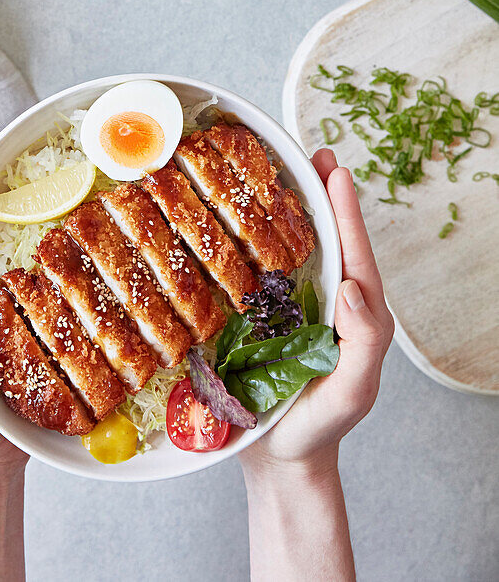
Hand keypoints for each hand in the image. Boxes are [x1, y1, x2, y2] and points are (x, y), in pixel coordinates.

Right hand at [241, 148, 394, 478]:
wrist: (279, 458)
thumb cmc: (319, 427)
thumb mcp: (353, 391)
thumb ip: (364, 342)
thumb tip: (353, 287)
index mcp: (358, 315)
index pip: (356, 254)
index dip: (346, 212)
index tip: (337, 172)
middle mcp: (331, 302)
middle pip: (333, 239)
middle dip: (326, 194)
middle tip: (318, 153)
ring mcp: (300, 308)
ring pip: (303, 248)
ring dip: (298, 207)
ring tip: (292, 168)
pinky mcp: (268, 317)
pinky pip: (270, 270)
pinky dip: (265, 237)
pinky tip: (249, 218)